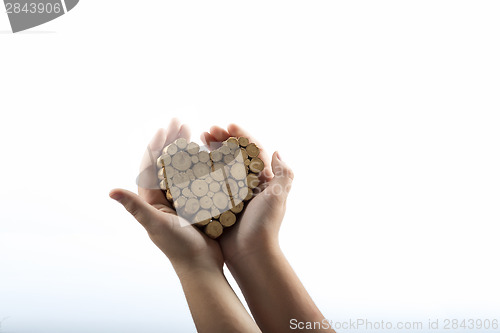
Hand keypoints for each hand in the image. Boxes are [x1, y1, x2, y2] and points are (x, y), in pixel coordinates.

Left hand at [110, 119, 223, 271]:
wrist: (202, 265)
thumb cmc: (179, 248)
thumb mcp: (156, 225)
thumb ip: (135, 206)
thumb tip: (110, 190)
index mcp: (151, 199)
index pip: (150, 165)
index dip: (156, 145)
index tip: (165, 127)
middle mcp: (164, 197)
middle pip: (166, 162)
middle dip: (172, 140)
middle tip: (181, 121)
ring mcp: (181, 199)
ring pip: (182, 167)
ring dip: (186, 148)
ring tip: (193, 131)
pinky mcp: (196, 203)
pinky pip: (196, 178)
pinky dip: (200, 163)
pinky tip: (208, 153)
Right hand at [200, 124, 293, 264]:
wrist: (250, 255)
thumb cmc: (264, 226)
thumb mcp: (277, 198)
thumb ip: (283, 174)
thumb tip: (278, 152)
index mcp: (264, 180)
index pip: (252, 150)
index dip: (241, 135)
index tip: (228, 125)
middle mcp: (248, 184)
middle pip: (235, 154)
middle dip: (222, 139)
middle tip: (207, 131)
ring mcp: (233, 192)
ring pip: (221, 165)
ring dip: (211, 150)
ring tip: (199, 139)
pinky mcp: (219, 202)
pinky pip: (210, 181)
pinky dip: (202, 169)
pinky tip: (192, 161)